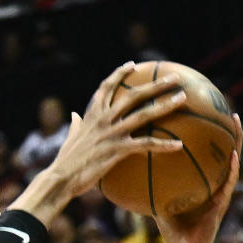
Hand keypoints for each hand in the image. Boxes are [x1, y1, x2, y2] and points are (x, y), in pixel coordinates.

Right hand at [48, 62, 186, 197]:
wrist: (61, 177)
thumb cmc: (66, 162)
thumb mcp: (70, 138)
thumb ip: (76, 124)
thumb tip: (74, 114)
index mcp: (92, 114)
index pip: (107, 87)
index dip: (120, 74)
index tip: (133, 64)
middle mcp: (104, 119)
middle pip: (133, 95)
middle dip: (155, 84)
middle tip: (174, 78)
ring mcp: (112, 133)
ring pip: (144, 114)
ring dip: (165, 105)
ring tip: (182, 98)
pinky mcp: (118, 149)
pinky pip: (146, 144)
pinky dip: (164, 144)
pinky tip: (179, 146)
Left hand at [155, 115, 242, 242]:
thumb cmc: (171, 228)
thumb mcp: (157, 199)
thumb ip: (149, 183)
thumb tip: (130, 165)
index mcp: (200, 179)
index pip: (204, 149)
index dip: (204, 129)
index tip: (200, 107)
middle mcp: (213, 180)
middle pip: (220, 147)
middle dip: (223, 126)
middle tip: (221, 103)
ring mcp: (221, 190)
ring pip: (231, 160)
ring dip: (235, 140)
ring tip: (233, 120)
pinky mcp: (223, 203)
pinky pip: (229, 182)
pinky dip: (233, 169)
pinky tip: (233, 155)